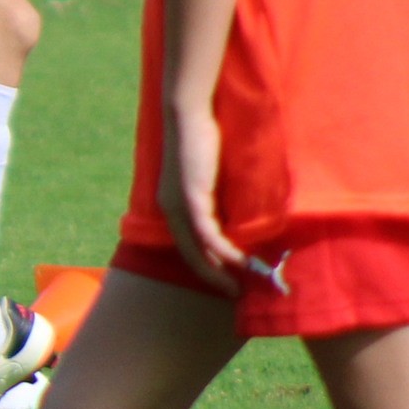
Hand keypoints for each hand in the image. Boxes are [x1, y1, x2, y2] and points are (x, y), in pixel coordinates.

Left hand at [159, 96, 259, 297]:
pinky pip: (205, 232)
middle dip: (212, 276)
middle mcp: (170, 209)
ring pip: (196, 249)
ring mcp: (178, 205)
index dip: (206, 265)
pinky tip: (237, 261)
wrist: (188, 115)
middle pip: (189, 254)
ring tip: (237, 286)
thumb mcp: (209, 176)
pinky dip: (221, 250)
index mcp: (172, 206)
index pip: (187, 245)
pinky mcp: (191, 197)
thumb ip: (216, 196)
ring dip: (218, 270)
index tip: (227, 280)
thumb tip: (237, 215)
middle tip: (234, 293)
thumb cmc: (202, 140)